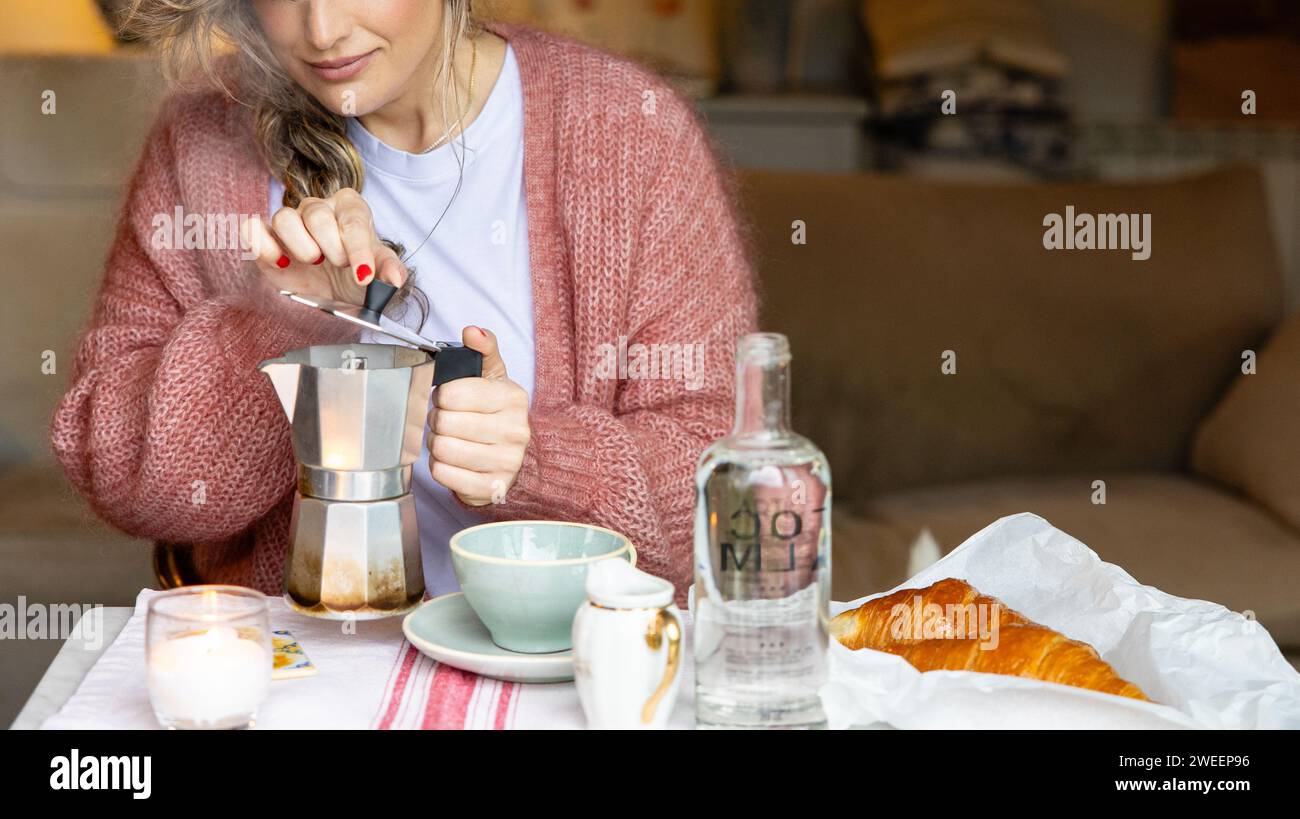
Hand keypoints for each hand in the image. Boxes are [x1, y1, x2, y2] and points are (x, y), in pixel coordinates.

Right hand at [242, 187, 406, 304]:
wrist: (332, 293)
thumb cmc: (355, 276)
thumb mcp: (378, 275)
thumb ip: (389, 271)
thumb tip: (395, 279)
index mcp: (349, 208)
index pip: (352, 219)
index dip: (358, 248)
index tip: (364, 276)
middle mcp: (318, 208)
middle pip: (316, 213)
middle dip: (330, 246)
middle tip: (337, 265)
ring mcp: (291, 221)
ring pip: (283, 217)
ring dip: (300, 245)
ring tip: (313, 261)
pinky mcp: (266, 238)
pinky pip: (252, 228)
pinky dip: (262, 245)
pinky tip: (280, 262)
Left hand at [427, 327, 530, 506]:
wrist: (518, 456)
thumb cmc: (497, 413)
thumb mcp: (494, 377)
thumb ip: (483, 349)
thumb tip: (472, 331)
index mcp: (513, 398)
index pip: (452, 394)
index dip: (442, 396)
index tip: (450, 399)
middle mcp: (514, 431)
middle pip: (444, 422)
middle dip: (438, 421)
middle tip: (448, 421)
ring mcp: (505, 462)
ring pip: (441, 449)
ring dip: (437, 444)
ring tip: (450, 440)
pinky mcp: (491, 488)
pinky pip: (443, 473)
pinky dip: (440, 467)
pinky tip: (454, 461)